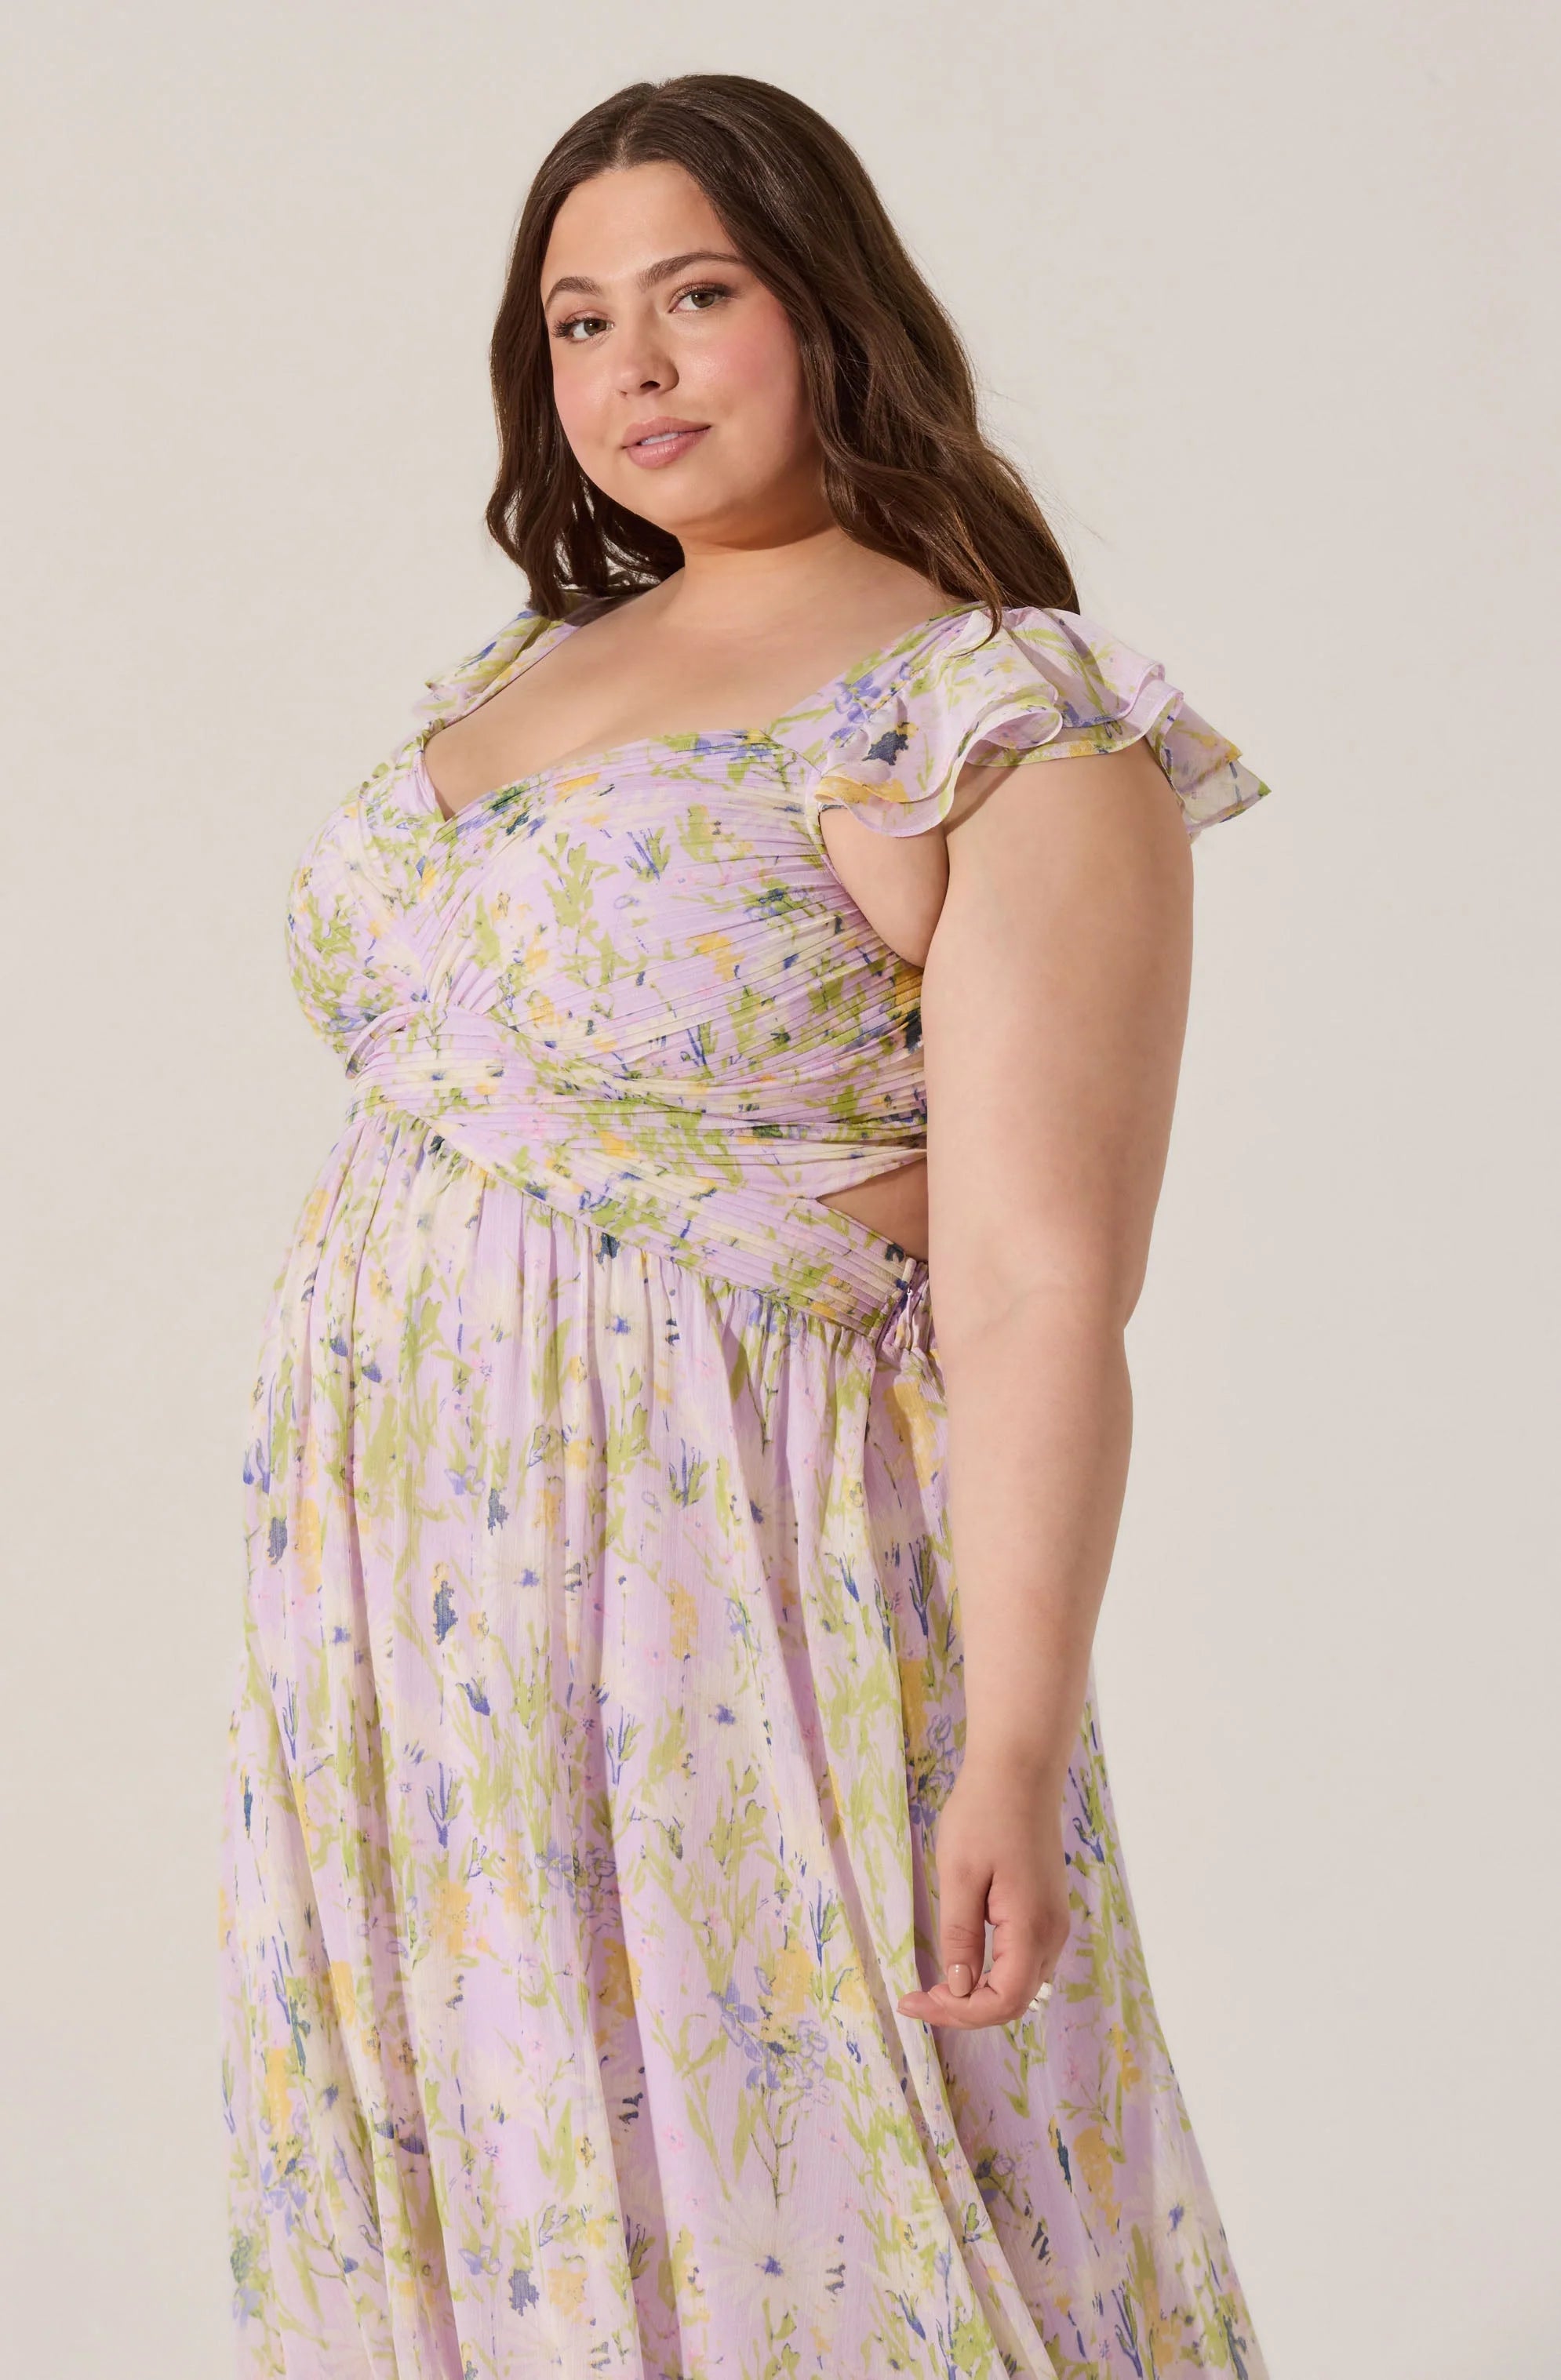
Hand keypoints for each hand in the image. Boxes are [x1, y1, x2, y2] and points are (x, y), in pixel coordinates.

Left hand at [896, 1757, 1069, 2029]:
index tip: (916, 2000)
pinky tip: (963, 1963)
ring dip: (979, 1995)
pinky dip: (994, 1974)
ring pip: (1021, 1985)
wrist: (1019, 1771)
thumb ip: (960, 1937)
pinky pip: (1024, 1961)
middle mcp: (1051, 1934)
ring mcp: (1053, 1923)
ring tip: (935, 1986)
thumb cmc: (984, 1815)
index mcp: (1031, 1928)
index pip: (1003, 2001)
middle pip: (1015, 2000)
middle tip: (918, 1998)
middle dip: (965, 2009)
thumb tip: (960, 1988)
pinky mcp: (1046, 1910)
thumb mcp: (959, 1876)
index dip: (959, 2013)